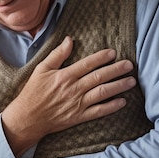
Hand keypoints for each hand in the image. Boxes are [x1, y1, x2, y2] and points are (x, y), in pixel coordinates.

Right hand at [2, 36, 135, 155]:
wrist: (27, 118)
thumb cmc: (33, 92)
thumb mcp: (41, 69)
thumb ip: (57, 54)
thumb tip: (69, 39)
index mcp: (65, 76)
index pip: (87, 64)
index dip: (101, 57)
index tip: (113, 52)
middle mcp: (73, 89)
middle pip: (99, 77)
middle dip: (116, 70)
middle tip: (130, 65)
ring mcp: (77, 104)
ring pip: (102, 93)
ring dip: (118, 86)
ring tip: (131, 81)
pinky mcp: (79, 117)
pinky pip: (98, 112)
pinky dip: (111, 107)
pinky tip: (122, 101)